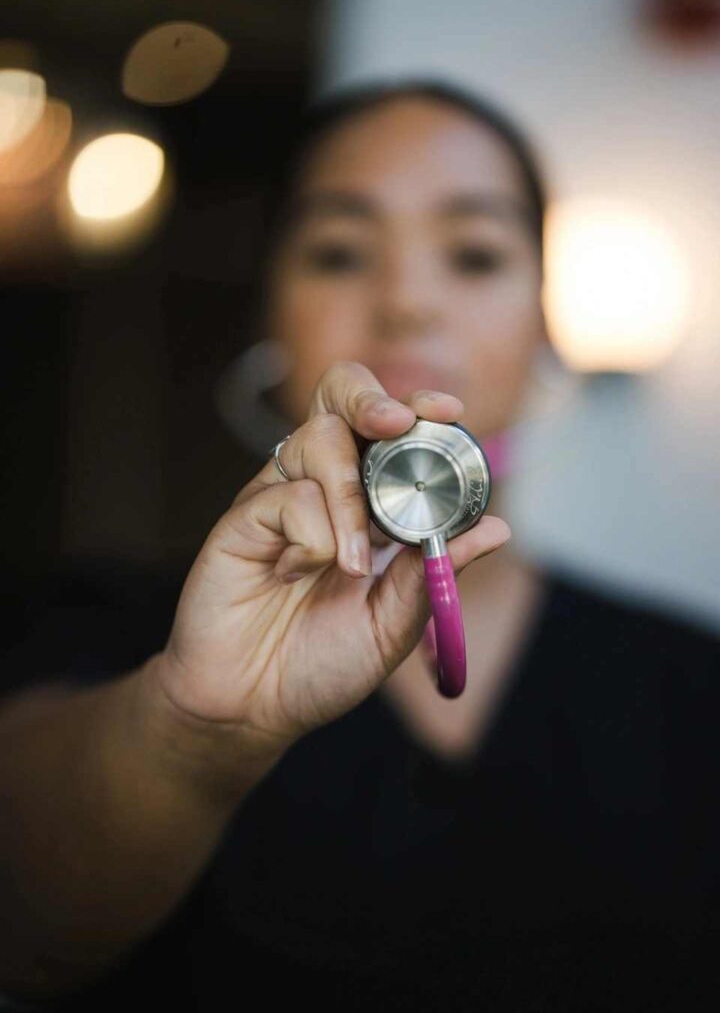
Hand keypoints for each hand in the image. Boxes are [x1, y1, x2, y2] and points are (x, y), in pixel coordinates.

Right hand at [153, 361, 510, 767]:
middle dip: (371, 397)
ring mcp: (279, 496)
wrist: (252, 706)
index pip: (390, 430)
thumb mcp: (394, 622)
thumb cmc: (320, 662)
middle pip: (339, 395)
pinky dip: (312, 537)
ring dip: (349, 497)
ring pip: (317, 440)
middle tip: (397, 422)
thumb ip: (435, 572)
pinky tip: (300, 575)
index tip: (449, 411)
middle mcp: (321, 485)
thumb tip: (496, 529)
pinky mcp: (243, 518)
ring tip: (352, 566)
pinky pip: (287, 497)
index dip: (419, 408)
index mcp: (365, 501)